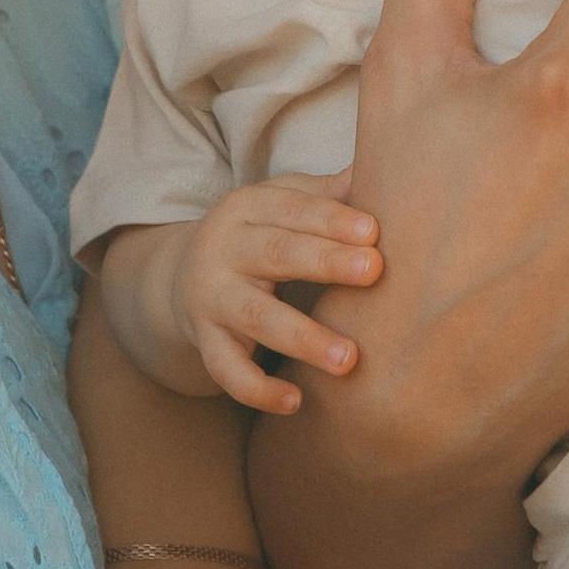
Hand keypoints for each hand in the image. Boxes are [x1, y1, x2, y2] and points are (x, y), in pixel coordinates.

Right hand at [161, 173, 381, 415]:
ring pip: (254, 317)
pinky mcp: (204, 342)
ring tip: (348, 359)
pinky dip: (257, 389)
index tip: (374, 232)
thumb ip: (328, 193)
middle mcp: (223, 249)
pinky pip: (226, 369)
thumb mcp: (284, 203)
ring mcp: (210, 298)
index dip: (331, 220)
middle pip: (275, 254)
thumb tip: (385, 166)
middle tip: (374, 272)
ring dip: (302, 338)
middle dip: (324, 263)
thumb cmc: (260, 234)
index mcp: (246, 207)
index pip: (291, 210)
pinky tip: (295, 402)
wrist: (184, 275)